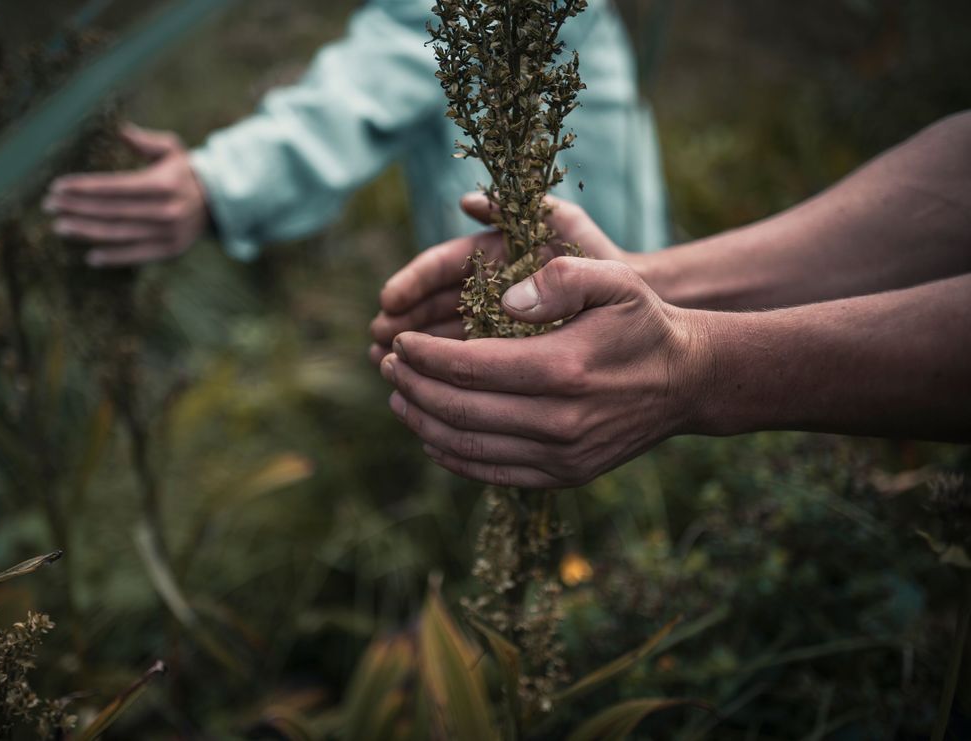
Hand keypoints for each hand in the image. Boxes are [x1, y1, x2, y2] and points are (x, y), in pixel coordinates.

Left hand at [43, 123, 209, 266]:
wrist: (217, 203)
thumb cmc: (184, 172)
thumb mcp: (172, 149)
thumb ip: (146, 141)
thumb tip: (121, 130)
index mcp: (162, 184)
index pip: (115, 187)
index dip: (84, 188)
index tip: (57, 187)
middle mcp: (166, 210)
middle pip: (112, 211)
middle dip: (77, 208)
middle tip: (49, 206)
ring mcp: (169, 233)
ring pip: (120, 234)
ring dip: (86, 231)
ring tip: (60, 227)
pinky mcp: (171, 250)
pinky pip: (137, 255)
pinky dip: (113, 258)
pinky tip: (90, 257)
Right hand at [369, 192, 628, 363]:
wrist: (648, 309)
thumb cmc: (608, 261)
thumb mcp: (569, 227)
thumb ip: (523, 207)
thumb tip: (467, 201)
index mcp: (496, 255)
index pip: (443, 266)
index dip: (413, 282)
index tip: (389, 299)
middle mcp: (491, 288)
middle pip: (434, 306)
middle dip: (406, 324)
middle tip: (380, 342)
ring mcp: (499, 323)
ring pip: (445, 340)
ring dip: (418, 355)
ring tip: (390, 369)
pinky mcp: (511, 355)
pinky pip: (472, 368)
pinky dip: (446, 380)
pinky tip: (426, 396)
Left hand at [378, 257, 706, 487]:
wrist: (685, 381)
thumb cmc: (642, 323)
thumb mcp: (614, 279)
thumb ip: (558, 279)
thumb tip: (505, 301)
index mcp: (563, 368)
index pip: (468, 366)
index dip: (423, 355)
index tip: (400, 341)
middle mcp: (559, 421)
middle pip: (458, 409)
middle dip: (412, 386)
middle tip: (387, 365)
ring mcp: (561, 456)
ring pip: (467, 446)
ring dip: (422, 421)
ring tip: (398, 396)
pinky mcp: (563, 476)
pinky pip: (491, 471)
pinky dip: (451, 455)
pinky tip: (430, 433)